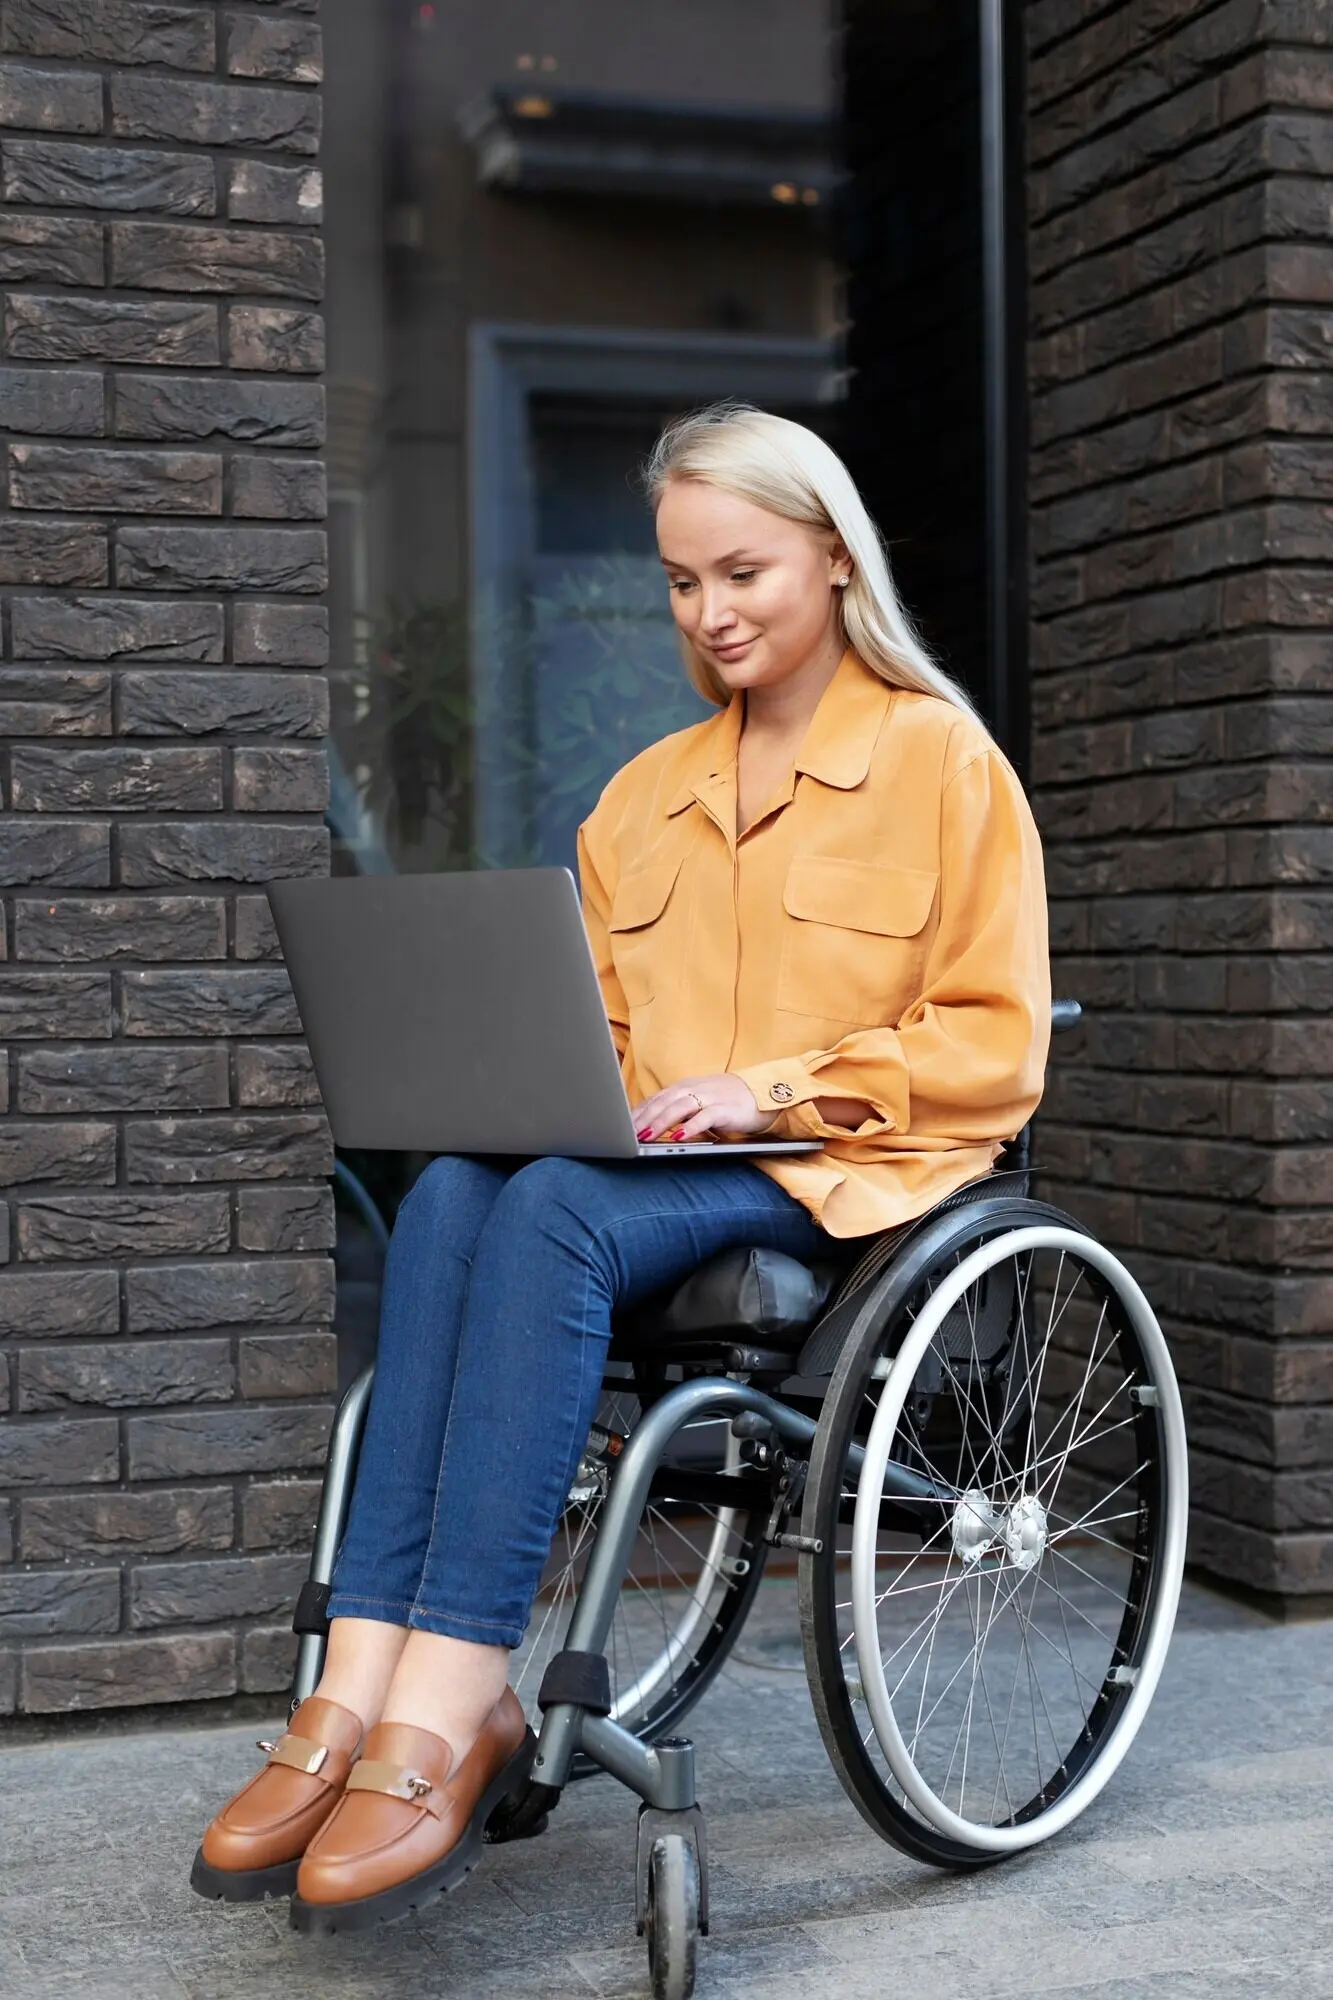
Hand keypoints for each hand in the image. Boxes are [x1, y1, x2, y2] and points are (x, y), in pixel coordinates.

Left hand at [630, 1073, 780, 1142]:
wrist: (762, 1094)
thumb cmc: (726, 1101)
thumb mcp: (698, 1103)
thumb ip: (676, 1111)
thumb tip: (649, 1126)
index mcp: (684, 1087)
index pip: (655, 1099)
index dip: (637, 1113)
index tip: (620, 1128)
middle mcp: (694, 1089)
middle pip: (663, 1102)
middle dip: (642, 1119)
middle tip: (626, 1134)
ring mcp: (710, 1098)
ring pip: (679, 1108)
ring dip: (661, 1123)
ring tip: (646, 1136)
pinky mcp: (725, 1109)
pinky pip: (705, 1117)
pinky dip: (691, 1126)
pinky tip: (680, 1136)